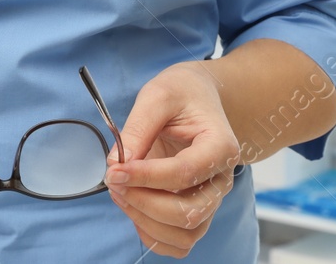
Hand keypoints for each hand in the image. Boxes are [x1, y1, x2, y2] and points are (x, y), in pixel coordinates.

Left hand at [104, 62, 241, 256]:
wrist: (198, 98)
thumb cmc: (182, 94)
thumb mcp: (158, 96)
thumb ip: (138, 128)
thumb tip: (117, 165)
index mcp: (220, 146)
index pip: (184, 173)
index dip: (145, 177)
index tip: (114, 171)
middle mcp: (221, 179)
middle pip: (188, 213)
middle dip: (144, 203)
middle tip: (114, 180)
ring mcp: (210, 198)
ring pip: (185, 234)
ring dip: (145, 221)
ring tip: (120, 192)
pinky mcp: (196, 210)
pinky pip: (180, 242)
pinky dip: (153, 235)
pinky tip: (133, 207)